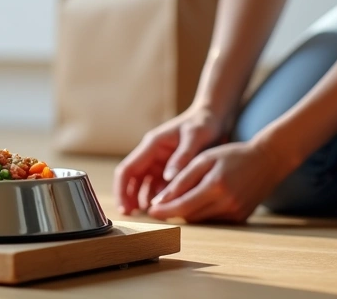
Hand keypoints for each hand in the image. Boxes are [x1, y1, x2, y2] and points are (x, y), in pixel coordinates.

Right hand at [112, 107, 227, 214]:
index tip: (124, 209)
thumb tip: (168, 178)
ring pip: (143, 185)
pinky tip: (165, 209)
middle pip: (131, 180)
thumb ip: (182, 157)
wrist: (215, 117)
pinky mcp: (169, 168)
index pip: (127, 170)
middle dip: (128, 198)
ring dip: (143, 200)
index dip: (122, 190)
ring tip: (150, 217)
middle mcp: (151, 154)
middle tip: (133, 218)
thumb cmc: (204, 123)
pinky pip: (159, 186)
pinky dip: (158, 198)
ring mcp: (159, 162)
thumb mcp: (195, 138)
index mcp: (152, 145)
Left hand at [144, 139, 290, 223]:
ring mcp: (236, 213)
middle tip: (158, 205)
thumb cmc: (232, 155)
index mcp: (216, 187)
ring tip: (176, 200)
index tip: (150, 210)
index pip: (182, 206)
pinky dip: (202, 212)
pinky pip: (213, 219)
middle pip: (190, 215)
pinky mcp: (240, 218)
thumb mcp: (204, 160)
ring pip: (200, 219)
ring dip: (186, 212)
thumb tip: (160, 200)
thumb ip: (182, 179)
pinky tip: (198, 200)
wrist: (268, 161)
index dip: (164, 210)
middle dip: (172, 211)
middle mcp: (227, 204)